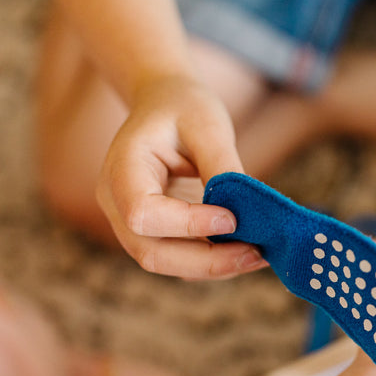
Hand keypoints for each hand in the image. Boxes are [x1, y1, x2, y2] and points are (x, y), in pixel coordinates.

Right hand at [97, 75, 266, 278]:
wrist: (166, 107)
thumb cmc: (184, 108)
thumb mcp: (207, 124)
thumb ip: (222, 167)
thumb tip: (244, 214)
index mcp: (121, 168)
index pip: (143, 213)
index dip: (187, 224)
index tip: (231, 219)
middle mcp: (116, 204)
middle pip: (152, 253)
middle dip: (207, 261)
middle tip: (256, 253)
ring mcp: (131, 225)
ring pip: (167, 265)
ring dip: (215, 268)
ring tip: (258, 255)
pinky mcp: (156, 236)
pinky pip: (181, 262)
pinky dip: (215, 264)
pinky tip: (248, 254)